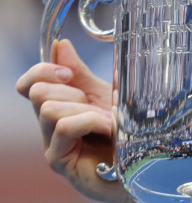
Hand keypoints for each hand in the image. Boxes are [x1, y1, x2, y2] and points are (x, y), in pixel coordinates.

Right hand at [16, 39, 129, 202]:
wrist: (146, 163)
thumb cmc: (126, 133)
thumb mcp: (106, 95)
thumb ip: (82, 74)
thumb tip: (60, 45)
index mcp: (60, 106)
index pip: (29, 84)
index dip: (42, 71)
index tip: (68, 72)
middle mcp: (50, 126)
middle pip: (37, 93)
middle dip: (71, 91)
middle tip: (98, 106)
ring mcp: (53, 145)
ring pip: (48, 109)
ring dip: (85, 110)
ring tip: (108, 121)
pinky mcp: (60, 161)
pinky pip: (63, 127)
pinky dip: (88, 121)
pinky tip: (108, 129)